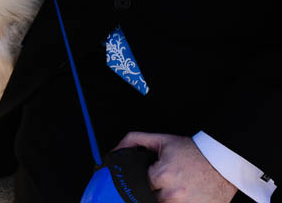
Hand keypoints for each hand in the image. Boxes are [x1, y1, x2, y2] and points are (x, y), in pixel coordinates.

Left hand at [114, 132, 237, 202]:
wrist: (223, 162)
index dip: (144, 179)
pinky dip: (177, 201)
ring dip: (164, 198)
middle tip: (165, 181)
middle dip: (154, 190)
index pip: (139, 185)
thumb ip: (133, 141)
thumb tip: (114, 152)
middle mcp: (174, 194)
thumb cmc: (193, 151)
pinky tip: (183, 194)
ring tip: (174, 187)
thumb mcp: (161, 140)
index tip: (153, 176)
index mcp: (162, 175)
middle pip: (149, 198)